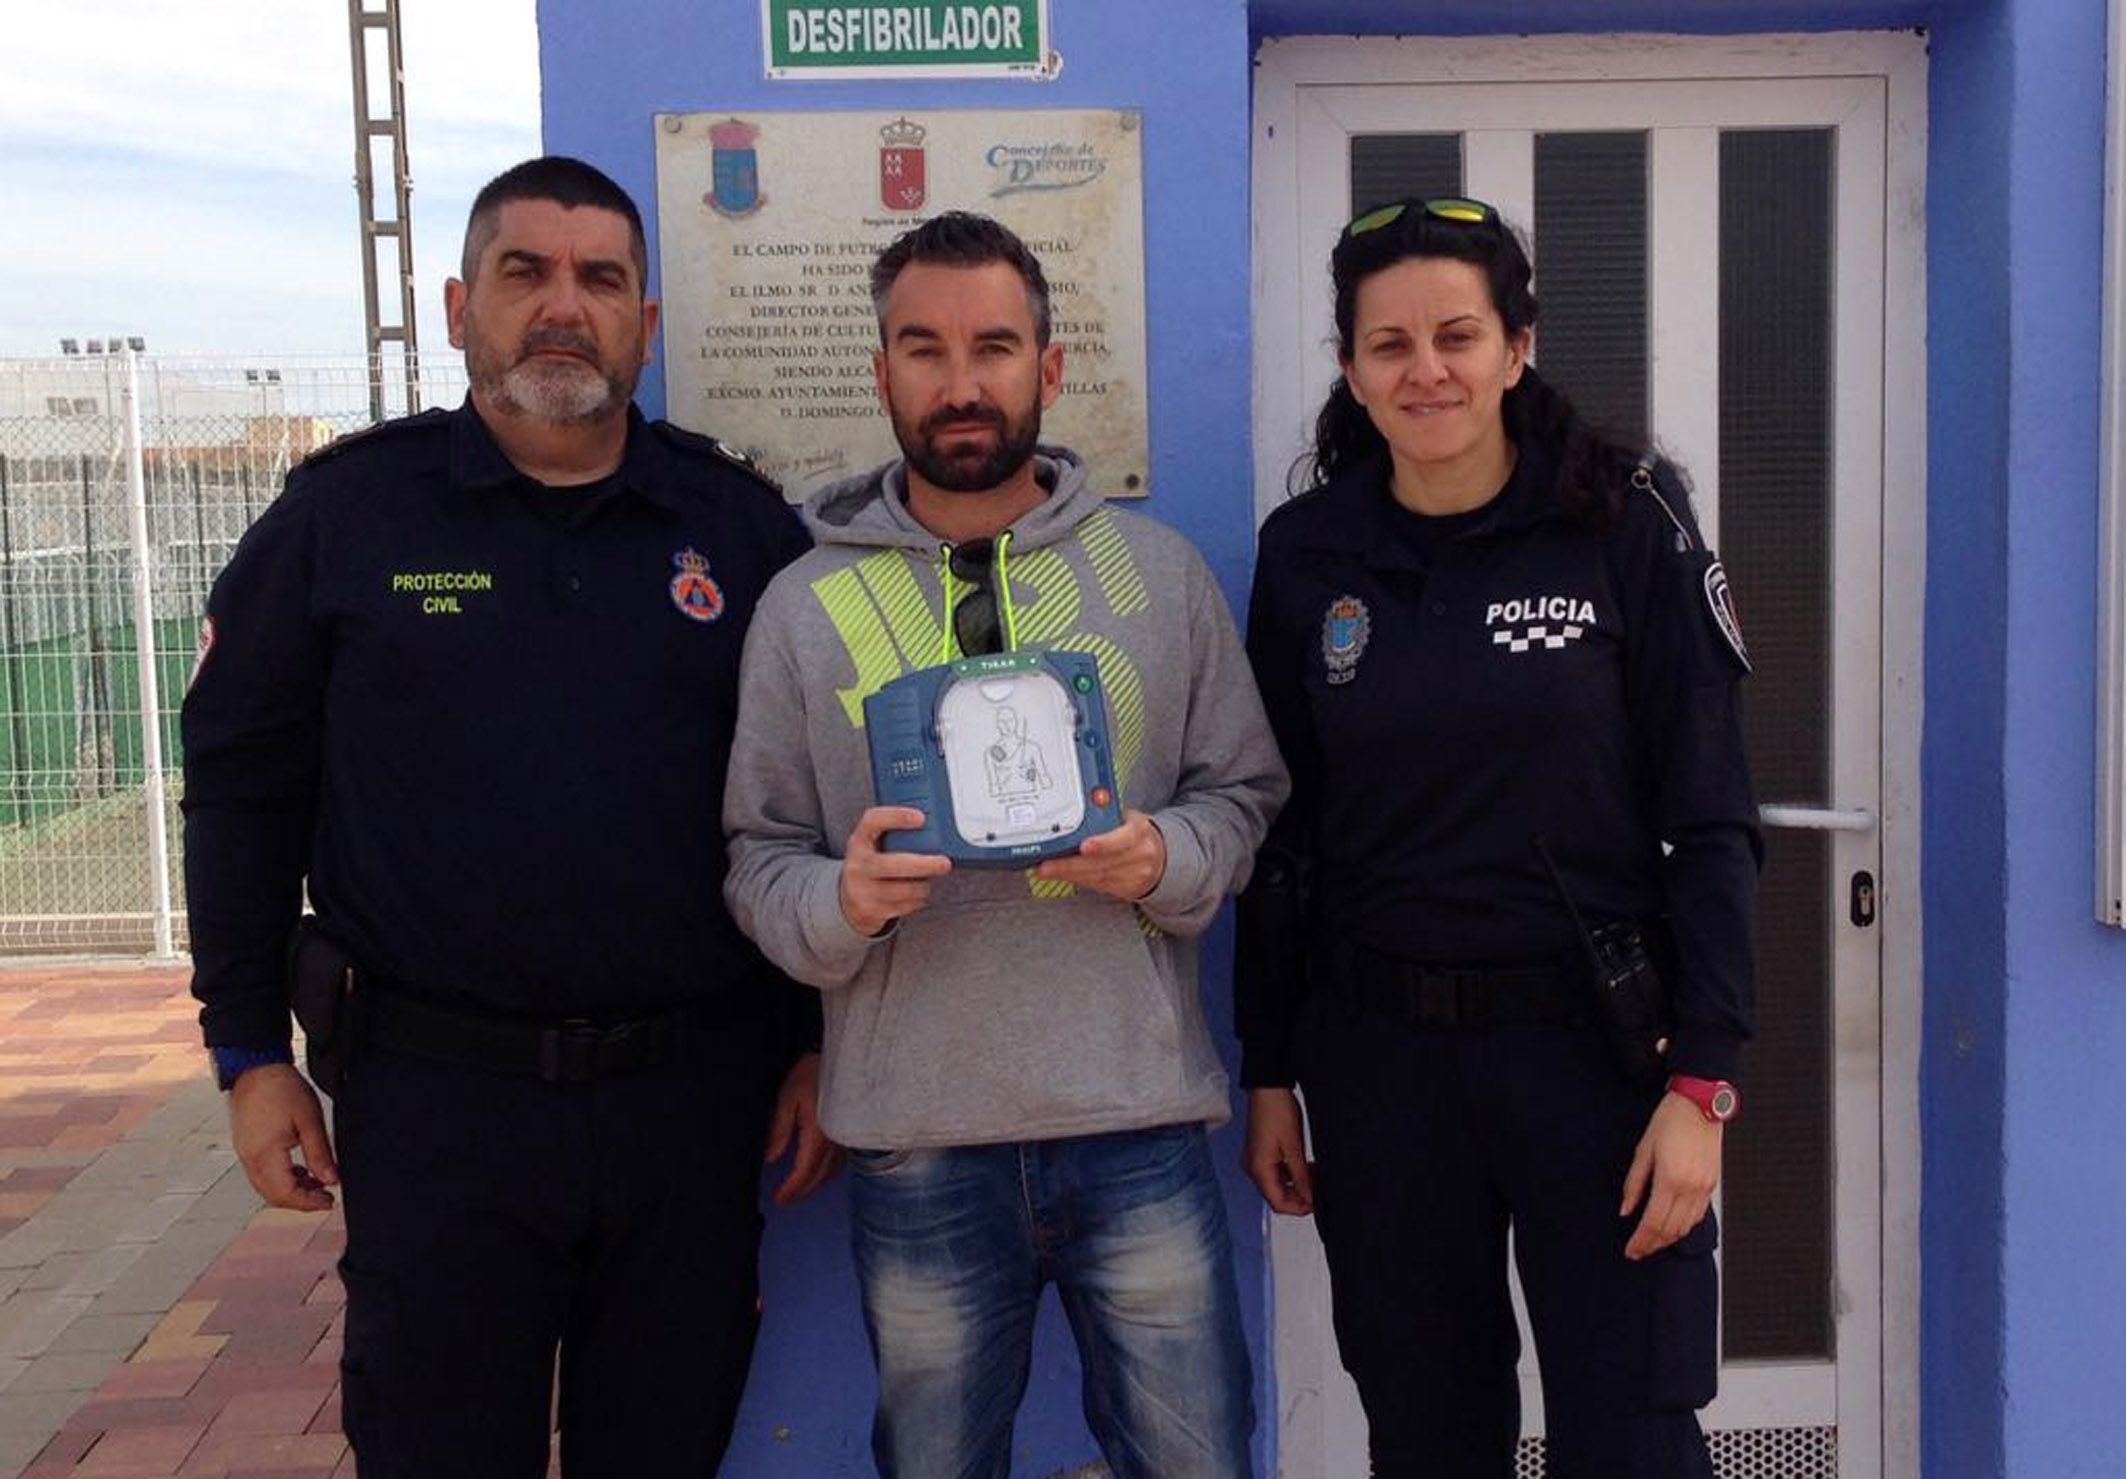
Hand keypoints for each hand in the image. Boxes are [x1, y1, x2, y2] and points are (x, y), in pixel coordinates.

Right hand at [229, 1063, 337, 1211]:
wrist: (256, 1068)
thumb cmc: (282, 1088)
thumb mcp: (310, 1120)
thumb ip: (320, 1153)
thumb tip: (331, 1181)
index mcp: (265, 1154)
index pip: (285, 1193)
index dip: (308, 1203)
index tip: (329, 1201)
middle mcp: (250, 1159)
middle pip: (273, 1195)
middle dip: (300, 1201)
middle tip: (325, 1198)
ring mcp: (245, 1153)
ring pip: (266, 1186)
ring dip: (291, 1190)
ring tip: (318, 1183)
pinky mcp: (245, 1146)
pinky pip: (261, 1173)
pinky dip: (281, 1178)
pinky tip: (300, 1170)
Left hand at [763, 1052, 841, 1206]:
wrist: (842, 1057)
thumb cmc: (813, 1074)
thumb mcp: (787, 1099)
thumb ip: (779, 1130)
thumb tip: (771, 1158)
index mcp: (819, 1136)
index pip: (804, 1172)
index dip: (791, 1189)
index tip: (779, 1199)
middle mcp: (836, 1141)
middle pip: (819, 1176)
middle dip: (802, 1192)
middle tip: (786, 1199)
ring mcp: (845, 1136)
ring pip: (832, 1171)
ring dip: (816, 1184)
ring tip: (800, 1189)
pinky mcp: (849, 1130)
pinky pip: (840, 1159)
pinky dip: (828, 1171)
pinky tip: (821, 1170)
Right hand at [839, 806, 951, 935]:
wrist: (850, 899)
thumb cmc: (873, 863)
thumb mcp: (875, 844)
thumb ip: (896, 834)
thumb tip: (939, 828)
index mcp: (859, 840)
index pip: (873, 821)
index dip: (897, 817)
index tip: (922, 818)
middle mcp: (857, 864)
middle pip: (891, 864)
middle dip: (923, 865)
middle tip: (945, 863)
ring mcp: (861, 890)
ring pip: (902, 890)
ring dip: (922, 886)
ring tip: (928, 880)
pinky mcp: (871, 910)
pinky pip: (904, 906)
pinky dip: (917, 900)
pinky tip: (918, 895)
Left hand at [1032, 809, 1166, 900]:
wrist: (1161, 859)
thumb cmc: (1137, 834)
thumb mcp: (1129, 818)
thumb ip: (1108, 813)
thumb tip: (1088, 800)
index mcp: (1141, 832)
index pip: (1123, 839)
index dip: (1104, 844)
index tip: (1084, 846)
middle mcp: (1140, 856)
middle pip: (1103, 863)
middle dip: (1071, 865)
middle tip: (1046, 864)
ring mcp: (1135, 876)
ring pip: (1097, 877)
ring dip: (1069, 874)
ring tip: (1046, 870)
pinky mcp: (1126, 890)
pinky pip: (1098, 886)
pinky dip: (1077, 880)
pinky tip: (1062, 875)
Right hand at [1243, 1087, 1315, 1215]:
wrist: (1268, 1088)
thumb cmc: (1277, 1110)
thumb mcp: (1294, 1147)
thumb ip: (1301, 1176)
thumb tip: (1309, 1197)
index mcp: (1258, 1169)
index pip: (1278, 1203)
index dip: (1299, 1208)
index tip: (1317, 1203)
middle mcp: (1252, 1168)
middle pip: (1276, 1196)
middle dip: (1299, 1196)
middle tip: (1319, 1188)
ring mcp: (1254, 1160)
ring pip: (1277, 1185)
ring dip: (1296, 1185)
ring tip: (1315, 1176)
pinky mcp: (1260, 1153)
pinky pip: (1275, 1172)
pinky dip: (1290, 1174)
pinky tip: (1305, 1167)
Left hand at [1619, 1090, 1723, 1259]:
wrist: (1700, 1106)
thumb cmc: (1670, 1121)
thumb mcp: (1643, 1150)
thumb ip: (1634, 1183)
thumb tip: (1626, 1209)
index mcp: (1670, 1179)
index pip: (1653, 1222)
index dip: (1641, 1241)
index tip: (1630, 1250)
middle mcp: (1690, 1188)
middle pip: (1670, 1230)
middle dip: (1652, 1245)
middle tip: (1638, 1251)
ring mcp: (1704, 1188)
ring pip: (1686, 1227)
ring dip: (1668, 1239)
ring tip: (1652, 1243)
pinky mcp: (1711, 1185)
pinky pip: (1698, 1216)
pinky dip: (1684, 1227)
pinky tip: (1672, 1228)